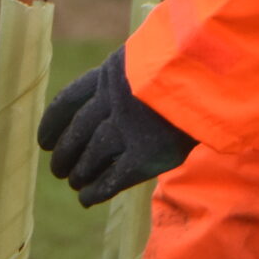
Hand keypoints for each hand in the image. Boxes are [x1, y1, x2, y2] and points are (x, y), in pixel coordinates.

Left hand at [36, 46, 195, 206]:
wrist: (214, 75)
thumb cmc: (192, 64)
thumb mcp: (155, 59)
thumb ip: (135, 80)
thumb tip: (122, 100)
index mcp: (110, 74)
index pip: (68, 102)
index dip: (53, 124)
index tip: (44, 142)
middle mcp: (112, 102)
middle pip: (77, 133)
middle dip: (65, 153)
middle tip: (57, 169)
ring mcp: (127, 129)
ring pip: (91, 157)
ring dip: (79, 173)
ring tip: (73, 183)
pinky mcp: (145, 155)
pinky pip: (113, 178)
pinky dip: (97, 190)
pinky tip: (86, 199)